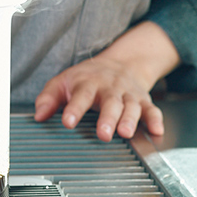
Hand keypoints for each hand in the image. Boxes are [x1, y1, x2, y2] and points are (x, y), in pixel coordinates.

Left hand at [33, 21, 177, 140]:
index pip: (81, 95)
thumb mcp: (64, 82)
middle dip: (107, 118)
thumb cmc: (88, 77)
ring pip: (131, 107)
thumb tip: (39, 115)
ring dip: (130, 120)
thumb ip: (49, 98)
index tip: (67, 122)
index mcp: (88, 83)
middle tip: (103, 134)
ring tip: (125, 133)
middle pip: (110, 103)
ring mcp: (128, 95)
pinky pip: (152, 110)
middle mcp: (110, 89)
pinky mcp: (144, 101)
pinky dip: (156, 120)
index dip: (74, 109)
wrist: (122, 62)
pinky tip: (156, 131)